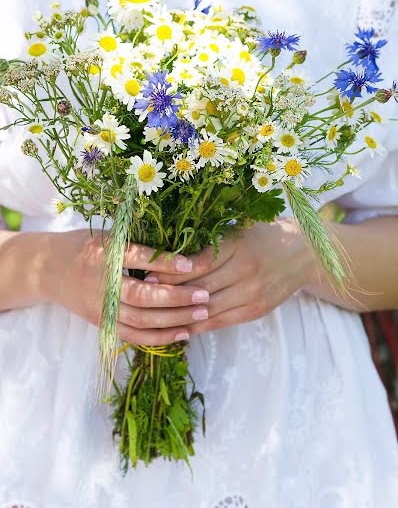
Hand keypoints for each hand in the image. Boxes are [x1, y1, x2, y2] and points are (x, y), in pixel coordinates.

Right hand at [43, 230, 209, 343]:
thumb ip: (136, 242)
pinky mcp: (102, 323)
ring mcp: (100, 307)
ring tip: (201, 313)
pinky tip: (183, 333)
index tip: (190, 264)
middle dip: (176, 297)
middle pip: (141, 296)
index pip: (136, 258)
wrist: (46, 268)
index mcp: (102, 253)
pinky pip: (133, 336)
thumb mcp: (106, 235)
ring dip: (174, 319)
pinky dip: (159, 338)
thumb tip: (180, 247)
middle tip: (204, 295)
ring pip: (141, 320)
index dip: (164, 262)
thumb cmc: (84, 245)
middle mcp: (100, 283)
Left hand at [146, 219, 316, 335]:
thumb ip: (207, 245)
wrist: (302, 253)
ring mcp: (252, 293)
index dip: (169, 273)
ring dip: (179, 315)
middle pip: (199, 289)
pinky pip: (221, 322)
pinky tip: (179, 327)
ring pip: (207, 310)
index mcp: (236, 245)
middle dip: (168, 296)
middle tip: (141, 299)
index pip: (196, 264)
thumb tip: (167, 259)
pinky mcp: (256, 310)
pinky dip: (198, 326)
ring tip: (153, 317)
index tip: (146, 276)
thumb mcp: (235, 232)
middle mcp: (245, 270)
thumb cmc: (261, 236)